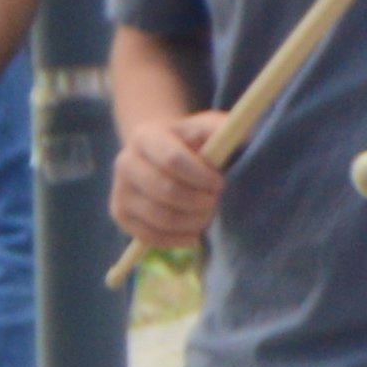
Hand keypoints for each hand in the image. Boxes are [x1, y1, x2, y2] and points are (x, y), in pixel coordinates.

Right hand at [109, 105, 230, 252]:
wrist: (158, 153)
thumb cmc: (190, 141)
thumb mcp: (207, 127)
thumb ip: (223, 128)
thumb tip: (246, 138)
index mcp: (146, 137)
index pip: (172, 160)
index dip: (201, 176)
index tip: (219, 183)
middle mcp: (125, 163)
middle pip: (166, 191)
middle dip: (198, 201)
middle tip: (215, 202)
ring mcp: (120, 190)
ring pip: (159, 217)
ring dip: (192, 222)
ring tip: (207, 215)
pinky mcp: (120, 214)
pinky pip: (148, 236)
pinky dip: (176, 239)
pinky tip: (194, 233)